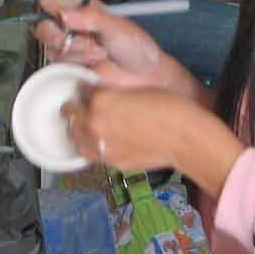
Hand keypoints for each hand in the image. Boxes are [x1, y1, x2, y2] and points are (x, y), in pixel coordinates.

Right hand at [32, 0, 202, 99]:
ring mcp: (69, 49)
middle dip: (62, 33)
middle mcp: (72, 27)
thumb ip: (91, 18)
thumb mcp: (117, 25)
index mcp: (83, 9)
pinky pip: (57, 66)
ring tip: (99, 53)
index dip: (52, 5)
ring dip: (75, 51)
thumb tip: (66, 15)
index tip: (63, 13)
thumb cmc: (137, 48)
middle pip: (45, 24)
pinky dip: (74, 65)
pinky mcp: (69, 69)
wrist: (145, 77)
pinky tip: (92, 65)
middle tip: (85, 37)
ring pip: (52, 46)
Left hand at [60, 85, 243, 191]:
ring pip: (75, 137)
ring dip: (79, 130)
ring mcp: (100, 146)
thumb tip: (98, 98)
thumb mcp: (135, 90)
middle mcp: (93, 124)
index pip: (80, 91)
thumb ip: (111, 95)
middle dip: (77, 110)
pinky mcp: (111, 163)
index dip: (86, 90)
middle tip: (85, 108)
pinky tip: (103, 142)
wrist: (184, 137)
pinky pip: (92, 154)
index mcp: (99, 100)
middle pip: (70, 115)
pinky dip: (92, 147)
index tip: (89, 91)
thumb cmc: (168, 106)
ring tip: (89, 127)